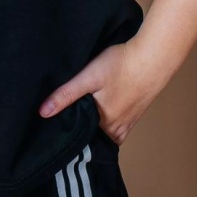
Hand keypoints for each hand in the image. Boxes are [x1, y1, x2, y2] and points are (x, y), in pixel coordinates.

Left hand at [37, 40, 160, 146]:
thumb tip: (43, 113)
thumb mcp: (89, 77)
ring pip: (105, 133)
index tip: (54, 131)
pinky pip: (118, 128)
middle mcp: (116, 129)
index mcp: (103, 124)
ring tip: (80, 118)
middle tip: (64, 122)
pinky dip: (108, 125)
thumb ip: (66, 95)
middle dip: (80, 132)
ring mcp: (128, 123)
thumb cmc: (120, 65)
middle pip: (93, 136)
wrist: (153, 58)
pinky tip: (102, 113)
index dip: (68, 134)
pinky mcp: (136, 114)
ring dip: (94, 128)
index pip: (81, 138)